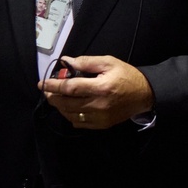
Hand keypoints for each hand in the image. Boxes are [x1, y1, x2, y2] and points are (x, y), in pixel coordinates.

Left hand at [39, 55, 155, 128]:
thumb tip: (66, 62)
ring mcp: (100, 117)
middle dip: (53, 97)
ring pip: (70, 115)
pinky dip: (70, 115)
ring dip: (60, 107)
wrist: (144, 95)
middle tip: (47, 90)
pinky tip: (70, 107)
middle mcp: (99, 105)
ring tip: (57, 98)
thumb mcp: (109, 62)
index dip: (53, 86)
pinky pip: (79, 123)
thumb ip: (87, 62)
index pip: (70, 88)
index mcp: (101, 87)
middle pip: (66, 104)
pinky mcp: (102, 125)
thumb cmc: (127, 76)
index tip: (42, 83)